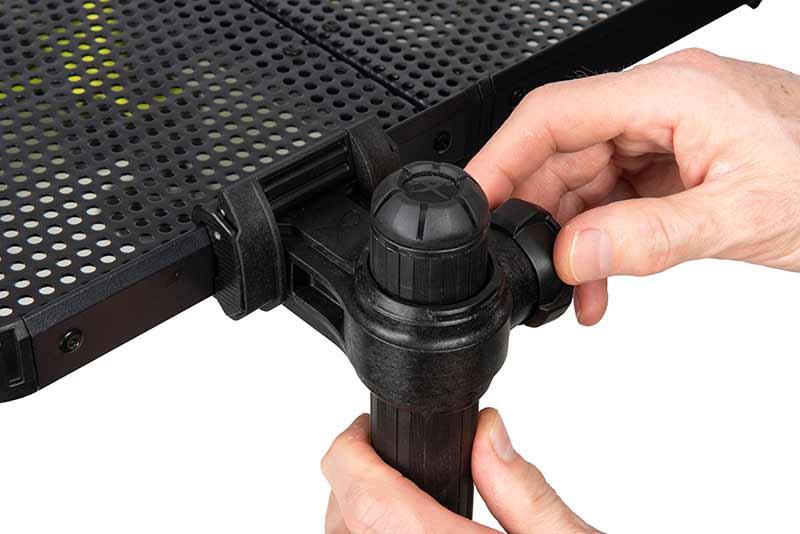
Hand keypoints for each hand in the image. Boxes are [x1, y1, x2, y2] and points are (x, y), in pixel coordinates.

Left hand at [322, 409, 596, 533]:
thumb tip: (487, 430)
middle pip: (341, 522)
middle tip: (389, 458)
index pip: (364, 499)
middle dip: (353, 480)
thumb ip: (524, 488)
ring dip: (356, 516)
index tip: (363, 430)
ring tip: (396, 494)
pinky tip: (403, 530)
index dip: (349, 451)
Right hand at [466, 49, 799, 324]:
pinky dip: (602, 240)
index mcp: (672, 94)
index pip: (555, 113)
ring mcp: (667, 134)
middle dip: (537, 212)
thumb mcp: (743, 216)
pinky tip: (604, 282)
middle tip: (525, 264)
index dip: (502, 156)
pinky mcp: (675, 162)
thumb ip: (652, 237)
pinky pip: (616, 197)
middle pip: (564, 150)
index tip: (472, 201)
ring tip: (575, 290)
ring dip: (573, 237)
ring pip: (586, 179)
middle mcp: (662, 106)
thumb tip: (575, 254)